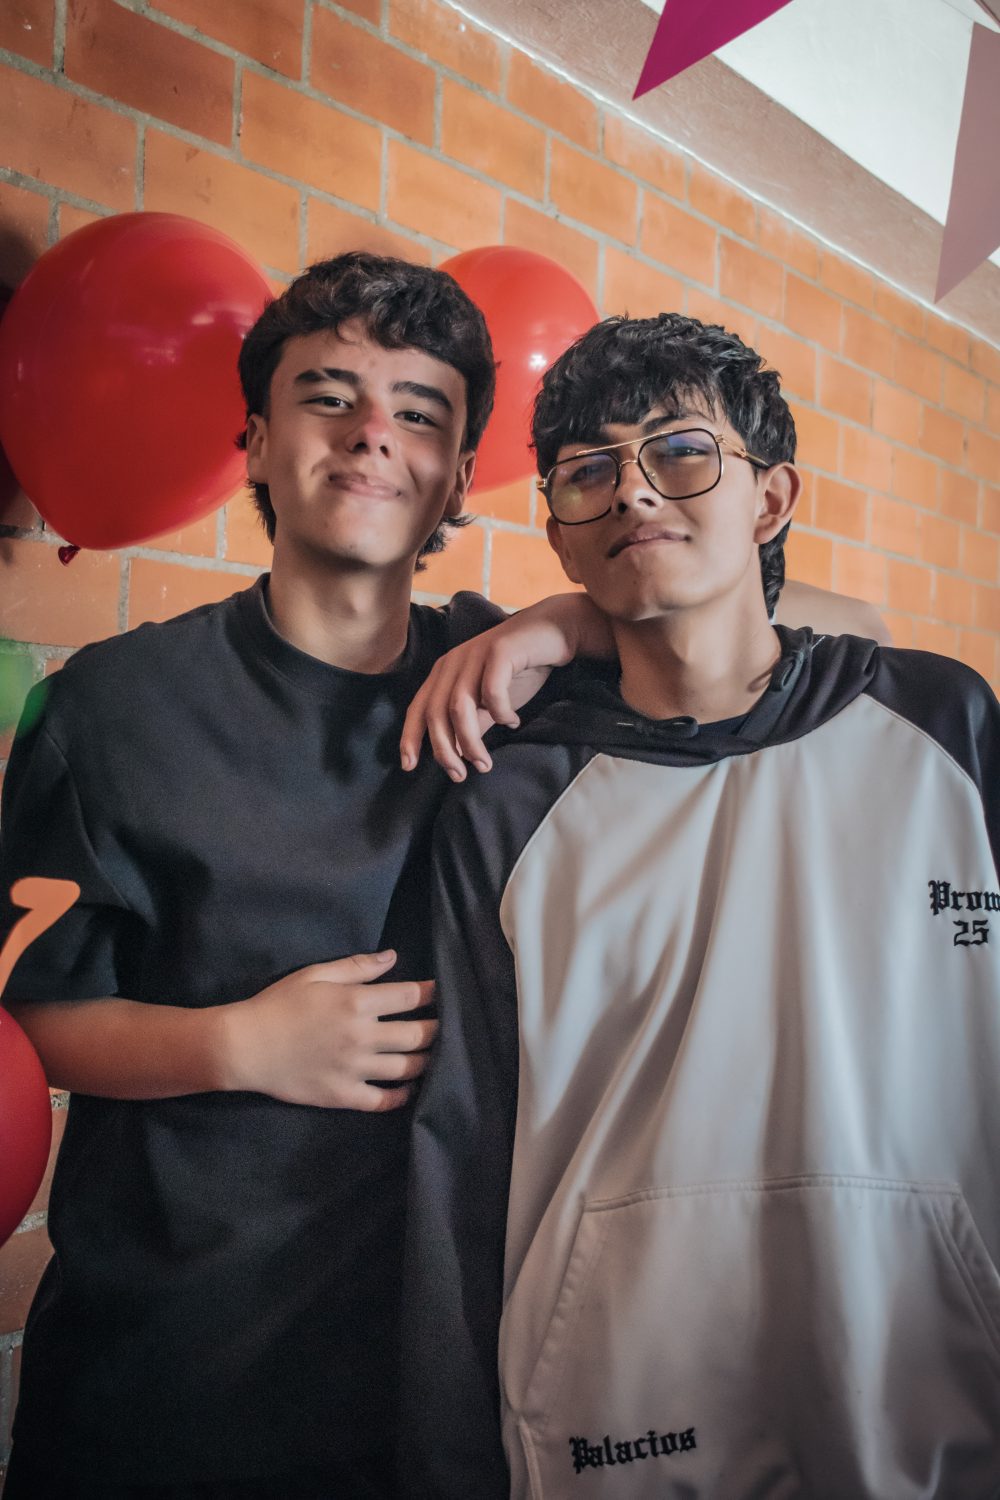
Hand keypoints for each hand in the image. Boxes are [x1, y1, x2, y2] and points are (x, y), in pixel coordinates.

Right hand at [222, 950, 436, 1111]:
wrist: (245, 1046)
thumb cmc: (278, 1004)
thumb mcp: (316, 974)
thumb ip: (357, 967)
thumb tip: (393, 957)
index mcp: (356, 1003)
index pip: (410, 997)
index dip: (431, 993)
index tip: (440, 992)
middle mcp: (362, 1037)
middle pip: (418, 1035)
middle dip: (438, 1029)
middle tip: (446, 1026)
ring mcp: (354, 1069)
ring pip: (408, 1068)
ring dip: (426, 1061)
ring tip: (433, 1055)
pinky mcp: (344, 1095)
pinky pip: (383, 1099)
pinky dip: (402, 1095)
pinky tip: (410, 1088)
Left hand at [400, 594, 612, 781]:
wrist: (553, 630)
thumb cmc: (519, 668)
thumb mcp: (489, 703)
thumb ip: (472, 724)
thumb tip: (457, 755)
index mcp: (444, 673)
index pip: (418, 708)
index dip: (410, 737)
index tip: (409, 766)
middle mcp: (453, 663)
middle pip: (436, 712)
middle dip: (444, 749)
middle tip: (460, 775)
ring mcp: (475, 655)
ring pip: (460, 707)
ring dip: (470, 740)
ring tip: (484, 763)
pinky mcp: (499, 651)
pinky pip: (491, 691)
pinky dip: (500, 713)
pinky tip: (513, 722)